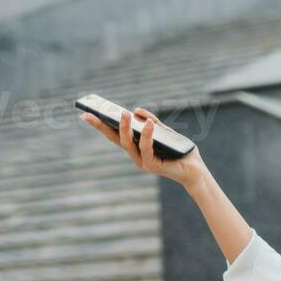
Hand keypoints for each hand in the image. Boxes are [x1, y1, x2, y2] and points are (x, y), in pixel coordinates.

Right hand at [80, 106, 206, 188]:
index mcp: (136, 147)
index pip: (115, 134)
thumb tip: (136, 111)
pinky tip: (148, 124)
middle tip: (90, 113)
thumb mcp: (164, 131)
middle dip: (101, 126)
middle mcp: (136, 155)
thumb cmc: (179, 151)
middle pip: (115, 139)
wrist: (195, 169)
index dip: (101, 124)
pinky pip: (146, 149)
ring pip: (128, 144)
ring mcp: (142, 162)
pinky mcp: (152, 166)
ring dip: (124, 128)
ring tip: (123, 113)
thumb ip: (152, 121)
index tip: (85, 113)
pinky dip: (146, 136)